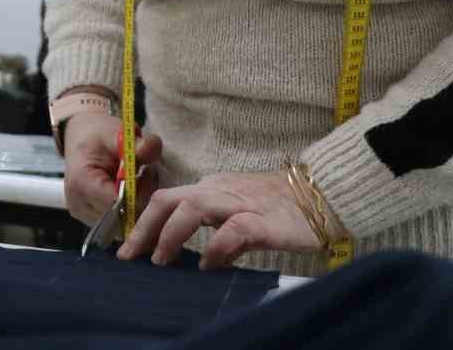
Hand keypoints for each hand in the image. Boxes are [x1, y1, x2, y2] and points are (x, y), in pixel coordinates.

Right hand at [61, 111, 161, 225]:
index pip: (117, 202)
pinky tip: (131, 190)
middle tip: (144, 172)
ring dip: (137, 203)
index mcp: (80, 183)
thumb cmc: (97, 137)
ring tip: (136, 179)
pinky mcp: (92, 221)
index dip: (138, 191)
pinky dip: (130, 207)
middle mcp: (79, 205)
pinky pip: (120, 221)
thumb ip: (135, 143)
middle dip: (140, 196)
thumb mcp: (116, 133)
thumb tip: (151, 147)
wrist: (82, 140)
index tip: (145, 172)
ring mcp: (85, 216)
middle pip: (122, 215)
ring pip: (124, 221)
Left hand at [116, 170, 319, 269]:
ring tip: (160, 259)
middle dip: (143, 227)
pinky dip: (215, 248)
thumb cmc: (283, 207)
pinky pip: (232, 230)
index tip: (128, 246)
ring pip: (192, 207)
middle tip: (129, 255)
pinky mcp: (262, 220)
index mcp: (213, 188)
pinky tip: (208, 264)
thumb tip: (205, 261)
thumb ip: (222, 233)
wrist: (323, 193)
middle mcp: (220, 190)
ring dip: (170, 234)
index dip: (143, 221)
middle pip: (169, 199)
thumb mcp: (244, 216)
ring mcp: (240, 202)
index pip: (168, 199)